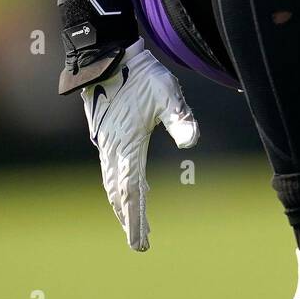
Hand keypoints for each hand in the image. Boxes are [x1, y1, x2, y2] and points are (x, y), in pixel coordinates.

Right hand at [81, 40, 198, 250]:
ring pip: (112, 182)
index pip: (130, 191)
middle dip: (129, 218)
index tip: (140, 244)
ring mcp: (107, 142)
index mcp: (127, 144)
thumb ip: (180, 116)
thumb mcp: (168, 93)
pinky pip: (111, 169)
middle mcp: (113, 147)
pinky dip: (117, 187)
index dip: (136, 219)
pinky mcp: (106, 134)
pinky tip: (127, 189)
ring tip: (133, 223)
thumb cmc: (142, 74)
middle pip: (118, 192)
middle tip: (139, 243)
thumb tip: (192, 140)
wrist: (110, 54)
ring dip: (122, 204)